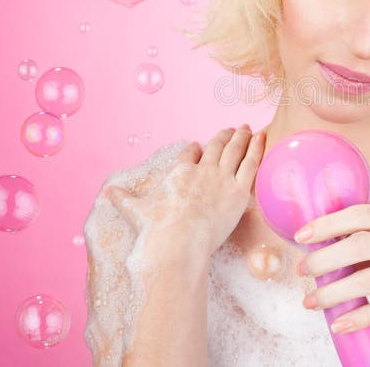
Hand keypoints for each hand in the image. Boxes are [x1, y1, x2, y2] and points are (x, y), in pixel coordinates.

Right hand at [104, 125, 265, 263]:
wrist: (179, 240)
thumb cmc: (157, 229)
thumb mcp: (136, 211)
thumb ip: (124, 199)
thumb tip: (106, 193)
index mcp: (180, 173)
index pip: (189, 155)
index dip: (195, 150)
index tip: (199, 146)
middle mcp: (202, 170)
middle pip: (215, 147)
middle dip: (223, 137)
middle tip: (231, 130)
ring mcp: (222, 179)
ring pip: (235, 150)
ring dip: (242, 137)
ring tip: (247, 128)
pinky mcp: (240, 191)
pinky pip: (252, 163)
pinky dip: (257, 148)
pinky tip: (262, 137)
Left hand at [294, 203, 369, 332]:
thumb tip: (330, 249)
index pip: (362, 213)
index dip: (329, 223)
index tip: (302, 235)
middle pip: (359, 244)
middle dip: (324, 259)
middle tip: (302, 271)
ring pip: (368, 279)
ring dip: (334, 293)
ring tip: (311, 301)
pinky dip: (360, 317)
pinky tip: (340, 323)